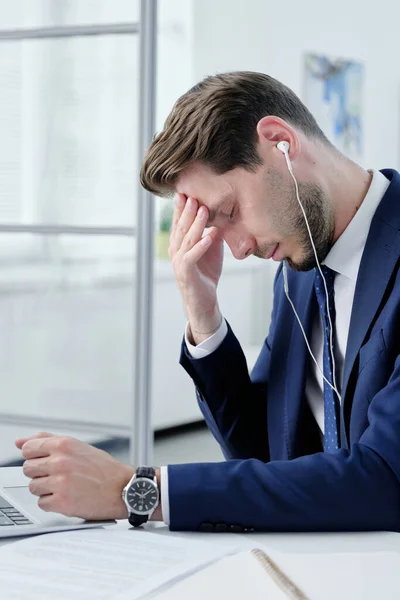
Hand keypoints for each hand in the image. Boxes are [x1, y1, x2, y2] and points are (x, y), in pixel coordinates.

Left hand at [15, 432, 133, 520]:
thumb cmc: (102, 468)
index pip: (28, 449)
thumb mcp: (77, 446)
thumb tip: (19, 441)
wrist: (123, 488)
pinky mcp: (62, 503)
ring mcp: (60, 483)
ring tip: (65, 486)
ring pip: (33, 487)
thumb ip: (46, 440)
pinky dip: (52, 503)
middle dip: (41, 473)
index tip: (44, 461)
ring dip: (46, 489)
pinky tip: (68, 497)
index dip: (35, 456)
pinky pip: (42, 503)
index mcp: (63, 445)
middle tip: (60, 475)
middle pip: (28, 469)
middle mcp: (60, 462)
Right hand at [169, 193, 223, 343]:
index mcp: (179, 244)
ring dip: (195, 224)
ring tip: (203, 209)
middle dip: (187, 211)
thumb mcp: (210, 249)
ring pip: (187, 239)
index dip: (181, 208)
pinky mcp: (186, 272)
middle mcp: (176, 251)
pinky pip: (193, 256)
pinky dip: (201, 245)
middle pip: (181, 227)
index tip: (185, 192)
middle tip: (193, 195)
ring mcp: (179, 262)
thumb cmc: (205, 273)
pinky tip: (209, 235)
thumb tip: (219, 216)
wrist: (203, 301)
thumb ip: (211, 233)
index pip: (179, 222)